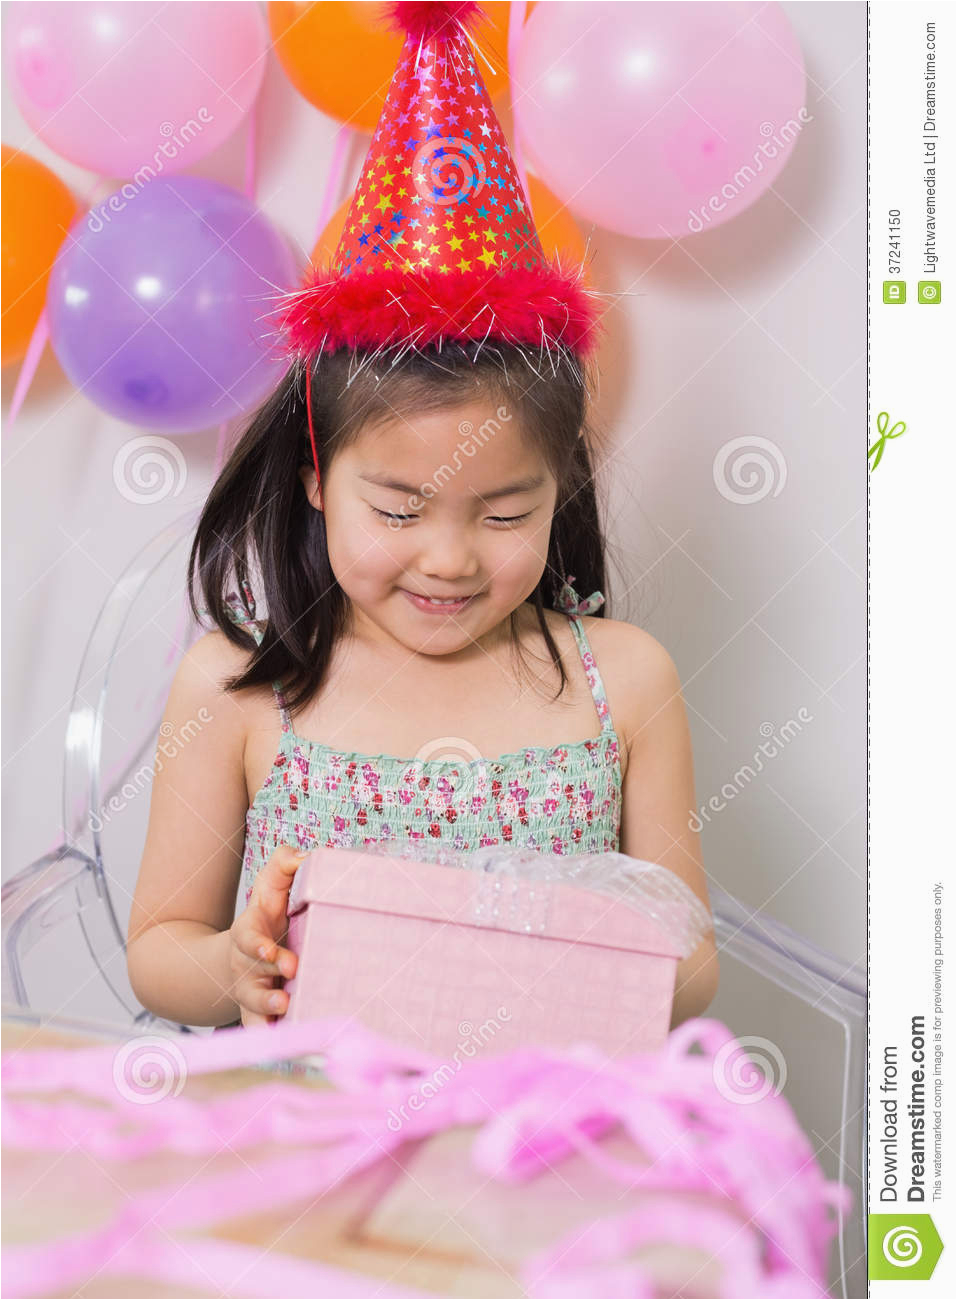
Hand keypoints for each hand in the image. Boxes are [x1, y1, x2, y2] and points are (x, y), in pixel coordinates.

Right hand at [228, 844, 307, 1025]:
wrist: (243, 955)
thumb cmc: (267, 916)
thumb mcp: (271, 886)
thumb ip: (285, 864)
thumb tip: (305, 855)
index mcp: (248, 934)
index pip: (247, 938)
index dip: (258, 945)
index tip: (272, 951)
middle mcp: (245, 966)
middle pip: (253, 974)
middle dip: (269, 974)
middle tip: (292, 972)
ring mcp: (250, 993)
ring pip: (253, 1007)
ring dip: (267, 1009)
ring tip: (285, 1007)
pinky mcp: (258, 1015)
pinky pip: (260, 1032)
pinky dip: (269, 1039)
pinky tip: (284, 1045)